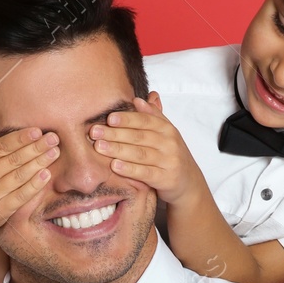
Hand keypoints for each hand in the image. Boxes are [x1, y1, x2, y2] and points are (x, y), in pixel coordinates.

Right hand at [0, 104, 58, 238]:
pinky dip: (35, 185)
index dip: (19, 139)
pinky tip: (47, 174)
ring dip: (39, 163)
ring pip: (19, 177)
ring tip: (55, 152)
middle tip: (53, 138)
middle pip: (13, 161)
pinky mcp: (1, 212)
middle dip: (35, 148)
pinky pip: (21, 196)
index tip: (37, 130)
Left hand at [88, 93, 205, 206]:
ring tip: (99, 147)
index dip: (127, 118)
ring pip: (140, 153)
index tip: (108, 117)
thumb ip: (152, 117)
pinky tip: (114, 165)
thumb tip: (138, 99)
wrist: (189, 183)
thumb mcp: (165, 134)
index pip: (145, 120)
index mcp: (167, 128)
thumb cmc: (170, 155)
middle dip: (115, 133)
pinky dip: (129, 169)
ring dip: (118, 149)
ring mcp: (169, 161)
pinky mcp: (166, 179)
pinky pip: (145, 173)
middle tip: (94, 132)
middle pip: (139, 136)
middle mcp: (170, 143)